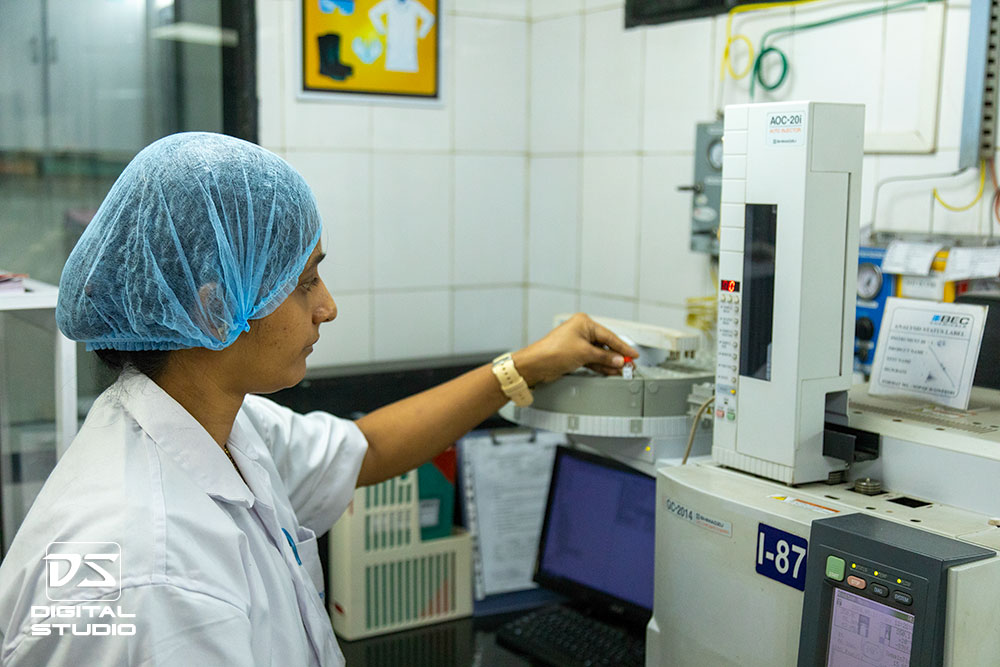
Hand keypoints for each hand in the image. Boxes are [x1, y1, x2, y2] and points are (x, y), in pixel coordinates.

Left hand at [511, 313, 638, 385]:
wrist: (536, 364)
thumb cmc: (553, 351)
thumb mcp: (584, 353)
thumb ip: (604, 357)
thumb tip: (618, 360)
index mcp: (583, 323)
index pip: (609, 335)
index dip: (622, 346)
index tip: (633, 354)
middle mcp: (581, 331)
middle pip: (605, 344)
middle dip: (617, 356)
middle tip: (629, 364)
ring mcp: (577, 344)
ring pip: (599, 353)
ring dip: (610, 362)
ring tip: (622, 370)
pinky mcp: (574, 355)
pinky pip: (593, 359)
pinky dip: (601, 365)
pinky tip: (610, 371)